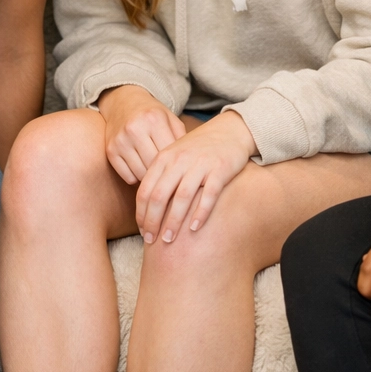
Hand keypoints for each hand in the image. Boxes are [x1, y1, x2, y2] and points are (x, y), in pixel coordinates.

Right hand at [98, 85, 185, 184]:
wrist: (124, 102)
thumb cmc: (152, 114)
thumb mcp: (171, 119)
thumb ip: (181, 139)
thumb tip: (188, 166)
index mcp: (154, 119)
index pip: (168, 154)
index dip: (176, 164)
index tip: (181, 169)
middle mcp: (135, 129)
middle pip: (153, 166)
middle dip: (163, 172)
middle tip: (169, 174)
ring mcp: (120, 141)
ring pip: (140, 174)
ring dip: (150, 177)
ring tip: (156, 171)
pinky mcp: (110, 151)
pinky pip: (127, 177)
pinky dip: (136, 177)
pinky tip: (141, 168)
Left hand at [136, 111, 256, 243]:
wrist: (229, 130)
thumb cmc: (198, 148)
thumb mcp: (174, 155)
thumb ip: (160, 176)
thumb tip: (145, 209)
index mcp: (164, 158)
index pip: (145, 190)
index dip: (141, 214)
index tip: (142, 231)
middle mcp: (179, 160)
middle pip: (160, 196)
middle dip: (153, 222)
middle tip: (151, 241)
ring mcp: (200, 164)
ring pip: (182, 198)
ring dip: (173, 222)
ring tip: (168, 240)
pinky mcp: (220, 170)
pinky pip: (208, 195)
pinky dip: (200, 213)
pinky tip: (194, 228)